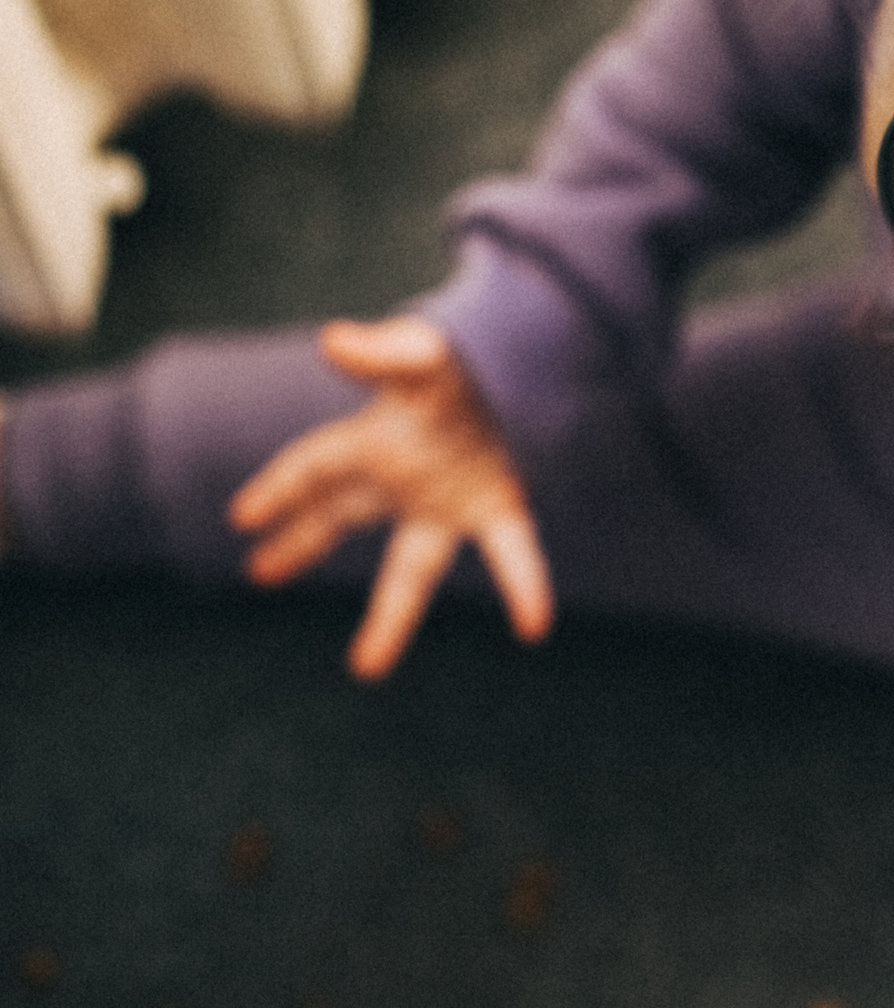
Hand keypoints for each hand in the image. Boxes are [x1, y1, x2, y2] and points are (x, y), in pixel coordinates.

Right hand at [229, 317, 552, 680]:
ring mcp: (445, 500)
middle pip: (341, 517)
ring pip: (410, 566)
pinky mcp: (494, 505)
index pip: (314, 466)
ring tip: (366, 668)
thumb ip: (382, 352)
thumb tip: (334, 340)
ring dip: (391, 615)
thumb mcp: (422, 354)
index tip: (243, 515)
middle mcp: (401, 480)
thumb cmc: (455, 364)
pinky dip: (524, 584)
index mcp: (372, 442)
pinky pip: (511, 551)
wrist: (513, 366)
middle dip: (301, 542)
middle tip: (258, 572)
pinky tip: (534, 624)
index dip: (281, 488)